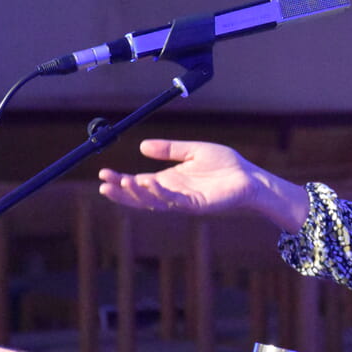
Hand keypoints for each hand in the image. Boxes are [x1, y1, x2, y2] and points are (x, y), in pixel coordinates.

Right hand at [98, 139, 307, 231]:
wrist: (249, 176)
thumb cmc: (225, 165)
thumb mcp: (192, 151)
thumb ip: (169, 149)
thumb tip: (142, 146)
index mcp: (169, 181)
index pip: (139, 183)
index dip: (120, 181)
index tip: (102, 174)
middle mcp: (173, 193)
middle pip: (140, 196)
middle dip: (121, 192)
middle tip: (103, 184)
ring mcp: (183, 201)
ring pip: (153, 202)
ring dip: (136, 194)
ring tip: (123, 182)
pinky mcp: (196, 204)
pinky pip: (174, 201)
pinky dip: (160, 193)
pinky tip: (149, 183)